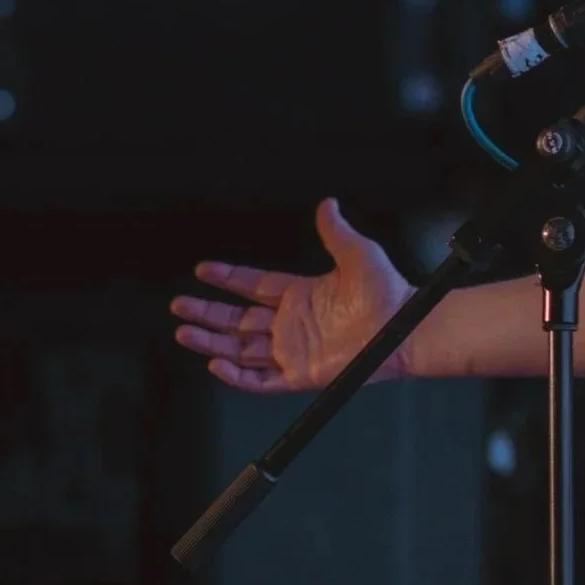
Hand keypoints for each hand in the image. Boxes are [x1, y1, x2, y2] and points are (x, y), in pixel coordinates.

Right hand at [170, 198, 412, 392]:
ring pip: (241, 349)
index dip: (227, 278)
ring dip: (212, 343)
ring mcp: (293, 350)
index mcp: (299, 294)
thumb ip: (335, 232)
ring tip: (184, 332)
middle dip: (207, 312)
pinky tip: (217, 365)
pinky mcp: (300, 375)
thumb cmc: (386, 291)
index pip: (253, 286)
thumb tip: (327, 204)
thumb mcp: (358, 253)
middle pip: (237, 320)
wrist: (404, 327)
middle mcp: (290, 323)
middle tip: (179, 305)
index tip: (202, 270)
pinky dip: (237, 376)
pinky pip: (261, 380)